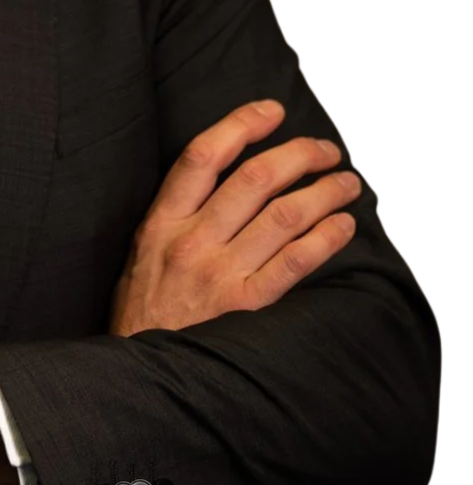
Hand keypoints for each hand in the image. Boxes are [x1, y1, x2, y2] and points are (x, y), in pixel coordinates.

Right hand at [108, 99, 362, 337]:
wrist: (138, 374)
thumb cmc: (142, 311)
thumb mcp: (141, 252)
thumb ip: (176, 214)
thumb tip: (224, 172)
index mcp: (161, 222)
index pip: (203, 155)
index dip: (242, 124)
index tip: (271, 110)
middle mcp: (191, 242)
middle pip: (255, 178)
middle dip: (300, 154)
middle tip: (324, 150)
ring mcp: (219, 274)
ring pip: (283, 215)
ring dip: (323, 192)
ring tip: (346, 184)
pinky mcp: (246, 306)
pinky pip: (295, 262)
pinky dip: (325, 237)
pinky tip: (342, 225)